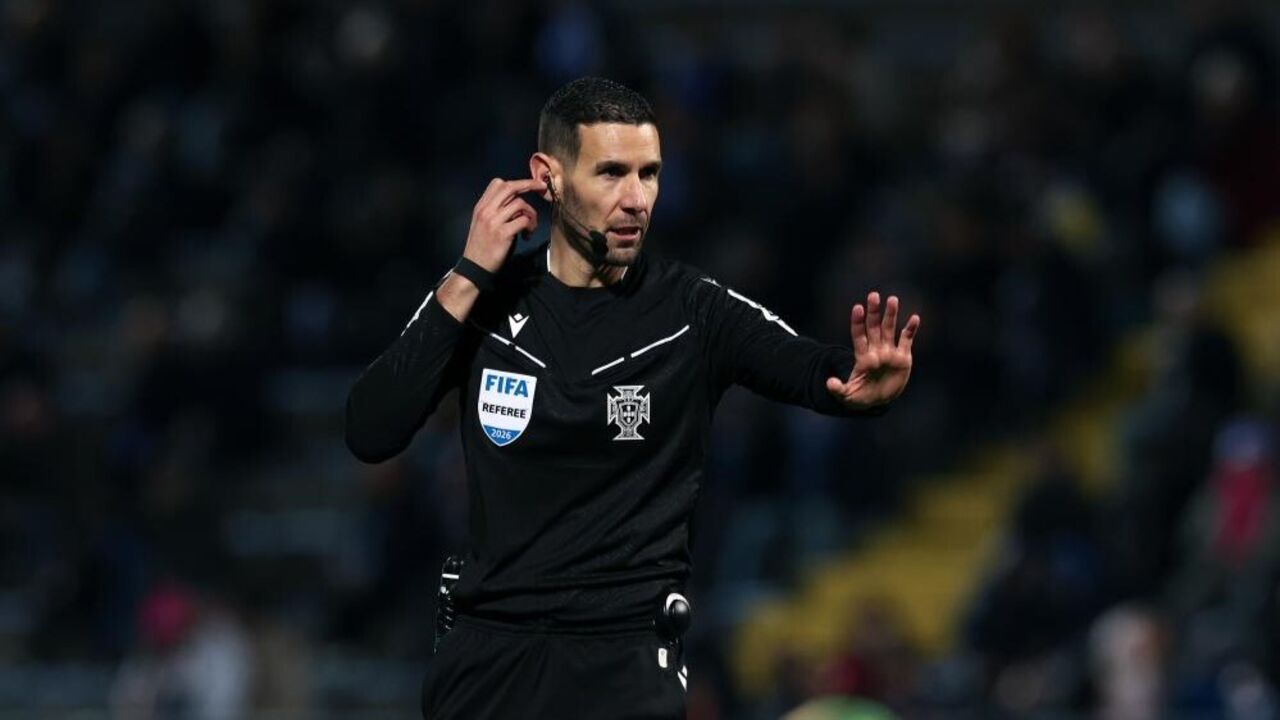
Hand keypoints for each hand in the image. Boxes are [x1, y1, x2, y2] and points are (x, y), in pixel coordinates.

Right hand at [462, 177, 546, 271]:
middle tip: (542, 187)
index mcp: (481, 207)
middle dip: (530, 184)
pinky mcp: (502, 234)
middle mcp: (486, 211)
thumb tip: (517, 200)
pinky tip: (526, 236)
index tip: (529, 185)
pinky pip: (524, 220)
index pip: (498, 183)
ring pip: (520, 204)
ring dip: (532, 214)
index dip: (516, 182)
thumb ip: (495, 210)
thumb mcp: (483, 223)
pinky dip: (530, 227)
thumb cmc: (482, 246)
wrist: (474, 267)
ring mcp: (493, 222)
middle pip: (510, 187)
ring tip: (530, 227)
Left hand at [826, 291, 920, 409]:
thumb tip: (829, 383)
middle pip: (874, 327)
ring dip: (891, 315)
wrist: (879, 401)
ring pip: (890, 329)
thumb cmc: (861, 397)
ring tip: (892, 299)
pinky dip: (911, 329)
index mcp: (862, 358)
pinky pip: (907, 340)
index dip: (858, 322)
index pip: (858, 336)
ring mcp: (889, 352)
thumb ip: (838, 389)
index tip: (857, 307)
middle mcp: (876, 351)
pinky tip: (915, 318)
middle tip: (873, 295)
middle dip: (874, 312)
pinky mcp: (903, 357)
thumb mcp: (847, 396)